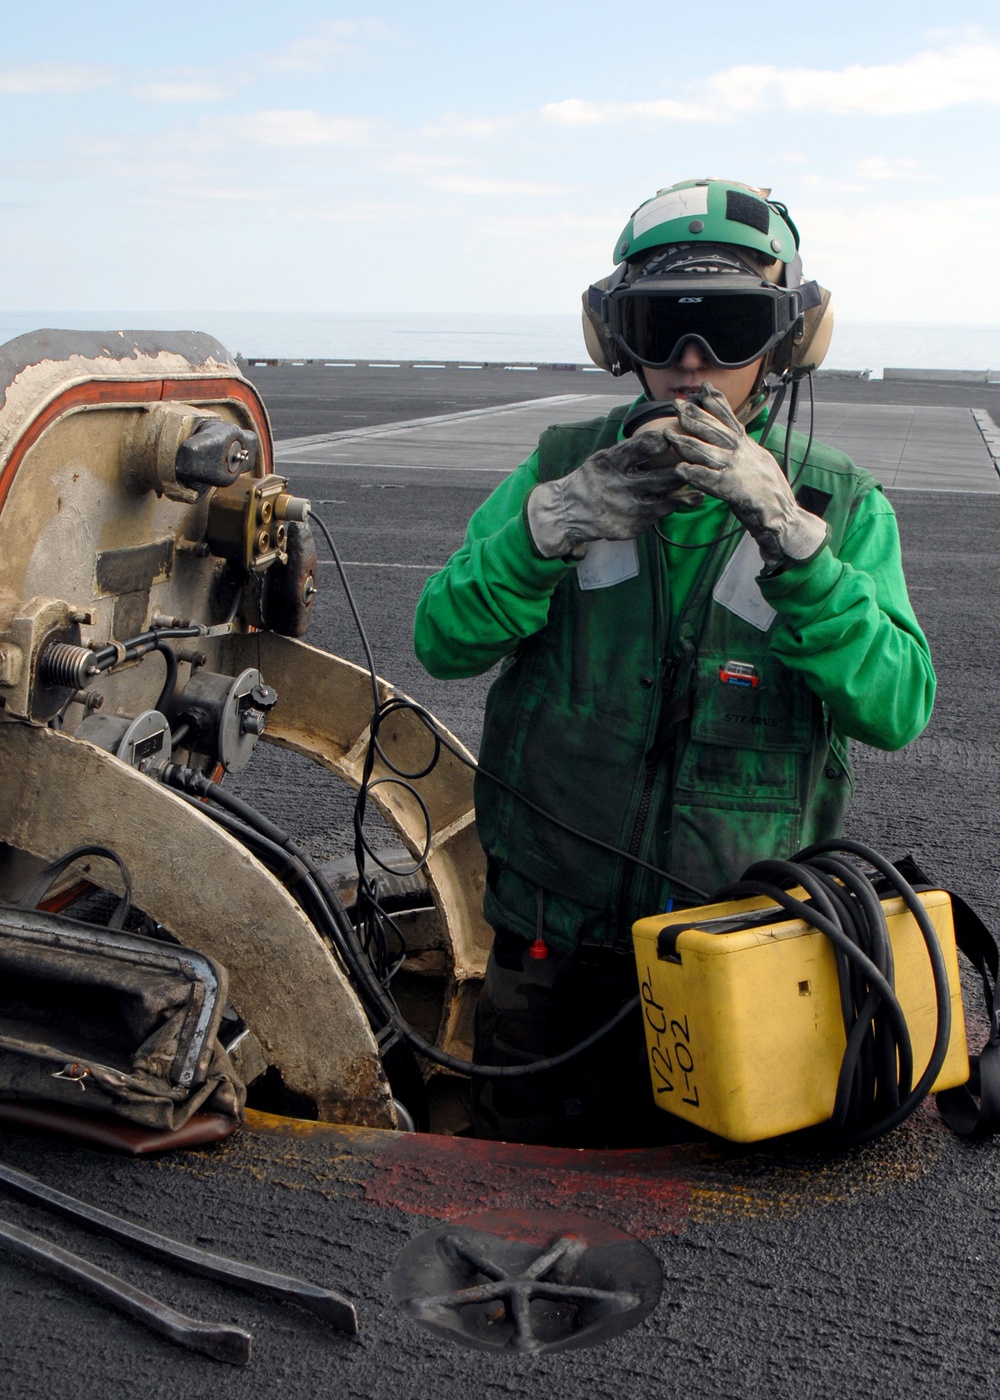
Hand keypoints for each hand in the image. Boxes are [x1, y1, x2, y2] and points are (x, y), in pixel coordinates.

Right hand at [526, 431, 701, 558]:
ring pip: (663, 503)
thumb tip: (664, 439)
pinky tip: (679, 505)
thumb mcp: (603, 459)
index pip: (635, 449)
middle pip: (658, 480)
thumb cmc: (592, 480)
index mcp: (608, 464)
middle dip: (682, 474)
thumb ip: (630, 451)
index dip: (655, 443)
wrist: (567, 513)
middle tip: (700, 467)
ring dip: (683, 497)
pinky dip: (666, 510)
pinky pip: (655, 518)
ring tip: (699, 494)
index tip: (670, 437)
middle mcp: (616, 487)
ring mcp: (624, 510)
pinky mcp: (629, 529)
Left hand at [661, 384, 827, 567]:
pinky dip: (695, 474)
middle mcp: (743, 453)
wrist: (784, 514)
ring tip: (669, 435)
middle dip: (694, 416)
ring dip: (686, 442)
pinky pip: (709, 480)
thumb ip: (746, 450)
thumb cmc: (770, 491)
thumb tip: (738, 438)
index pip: (731, 419)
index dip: (717, 403)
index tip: (704, 388)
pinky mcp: (733, 490)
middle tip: (676, 404)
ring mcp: (738, 470)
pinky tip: (680, 469)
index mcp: (749, 446)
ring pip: (708, 451)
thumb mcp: (760, 461)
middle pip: (715, 430)